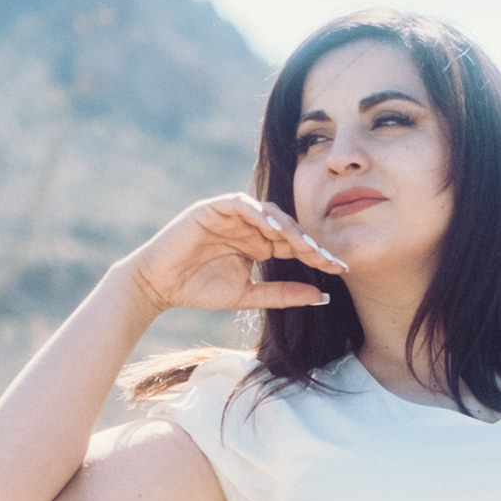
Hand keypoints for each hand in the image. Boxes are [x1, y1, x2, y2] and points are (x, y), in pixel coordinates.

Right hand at [123, 193, 349, 318]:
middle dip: (309, 243)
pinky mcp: (214, 207)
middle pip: (288, 228)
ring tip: (306, 247)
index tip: (340, 270)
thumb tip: (321, 296)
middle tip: (329, 258)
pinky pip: (242, 204)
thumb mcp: (248, 295)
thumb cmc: (199, 290)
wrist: (160, 286)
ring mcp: (233, 214)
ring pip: (269, 213)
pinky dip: (258, 213)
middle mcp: (250, 226)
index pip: (294, 246)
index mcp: (259, 244)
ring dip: (289, 228)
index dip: (317, 256)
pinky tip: (273, 229)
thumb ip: (282, 294)